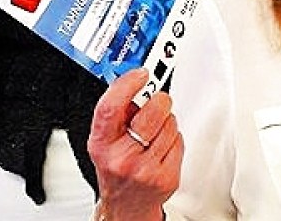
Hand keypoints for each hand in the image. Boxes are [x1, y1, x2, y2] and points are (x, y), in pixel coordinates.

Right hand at [88, 68, 182, 220]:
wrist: (126, 206)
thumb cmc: (116, 166)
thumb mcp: (105, 139)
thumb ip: (117, 110)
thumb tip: (133, 78)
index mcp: (101, 144)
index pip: (111, 107)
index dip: (127, 84)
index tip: (141, 73)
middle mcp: (121, 158)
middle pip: (153, 110)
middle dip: (158, 100)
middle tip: (154, 102)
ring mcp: (145, 169)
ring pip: (170, 123)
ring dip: (166, 122)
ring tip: (153, 133)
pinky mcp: (166, 177)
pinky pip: (179, 139)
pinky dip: (174, 139)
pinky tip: (161, 148)